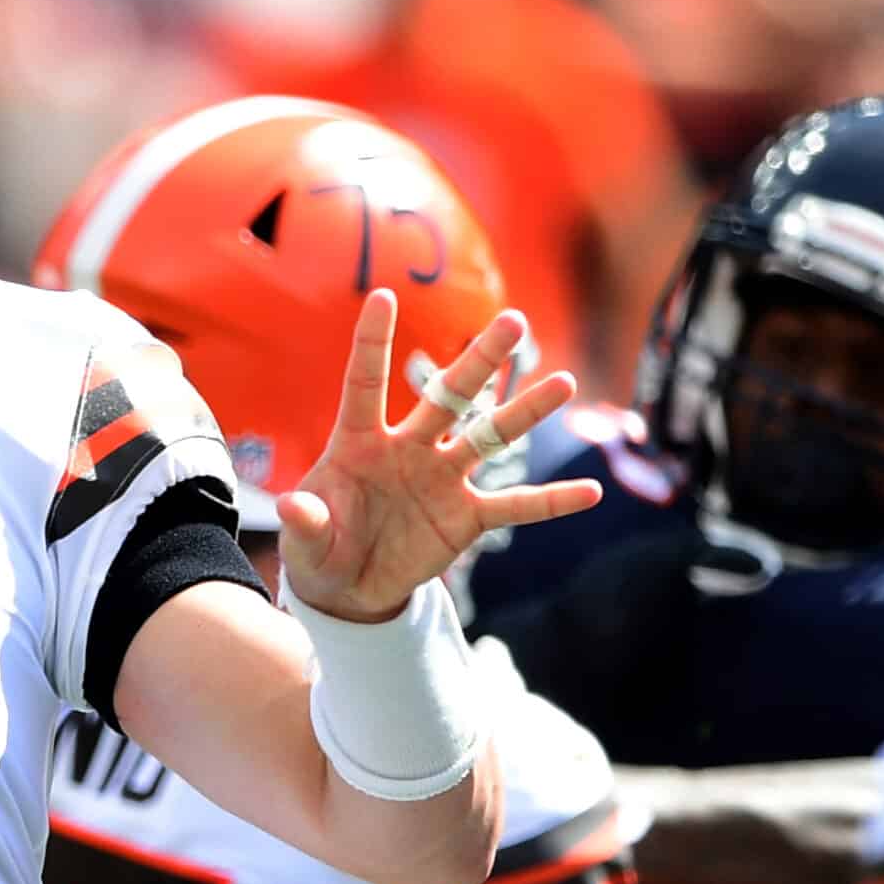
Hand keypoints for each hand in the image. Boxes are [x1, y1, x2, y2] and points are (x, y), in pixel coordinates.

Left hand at [278, 290, 601, 621]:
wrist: (348, 587)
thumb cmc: (319, 549)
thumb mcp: (305, 540)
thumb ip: (305, 522)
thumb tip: (293, 509)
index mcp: (359, 442)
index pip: (365, 384)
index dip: (373, 343)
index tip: (382, 296)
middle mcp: (408, 449)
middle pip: (448, 396)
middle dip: (480, 361)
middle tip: (513, 321)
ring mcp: (442, 479)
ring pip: (490, 438)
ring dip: (525, 414)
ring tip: (564, 384)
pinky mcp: (466, 517)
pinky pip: (515, 506)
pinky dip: (551, 502)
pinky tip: (590, 492)